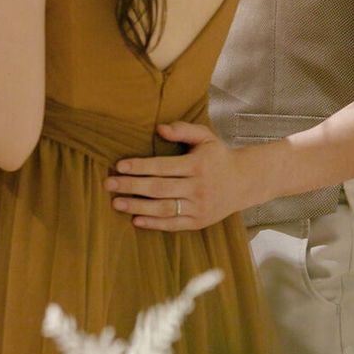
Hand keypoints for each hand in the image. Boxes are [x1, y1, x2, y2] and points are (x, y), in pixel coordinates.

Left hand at [105, 121, 243, 229]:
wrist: (245, 181)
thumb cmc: (218, 156)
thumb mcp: (205, 137)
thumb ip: (183, 129)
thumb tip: (159, 129)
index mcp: (197, 165)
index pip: (163, 167)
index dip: (140, 166)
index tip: (119, 165)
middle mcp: (198, 188)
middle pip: (159, 188)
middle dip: (131, 186)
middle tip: (109, 184)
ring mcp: (199, 207)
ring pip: (164, 209)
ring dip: (137, 207)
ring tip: (116, 203)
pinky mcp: (199, 222)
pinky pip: (174, 225)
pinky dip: (154, 224)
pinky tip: (136, 220)